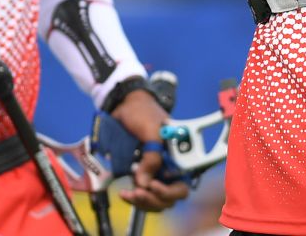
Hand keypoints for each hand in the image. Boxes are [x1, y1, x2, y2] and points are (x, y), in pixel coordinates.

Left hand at [110, 89, 189, 211]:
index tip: (153, 186)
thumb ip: (152, 157)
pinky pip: (142, 194)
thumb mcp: (151, 132)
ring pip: (154, 200)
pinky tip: (124, 193)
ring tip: (128, 193)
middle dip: (153, 199)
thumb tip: (145, 183)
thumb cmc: (143, 113)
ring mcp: (154, 172)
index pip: (181, 185)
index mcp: (179, 157)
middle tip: (138, 192)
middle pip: (168, 197)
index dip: (169, 191)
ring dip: (142, 202)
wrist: (124, 105)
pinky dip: (134, 198)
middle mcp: (169, 168)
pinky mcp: (140, 174)